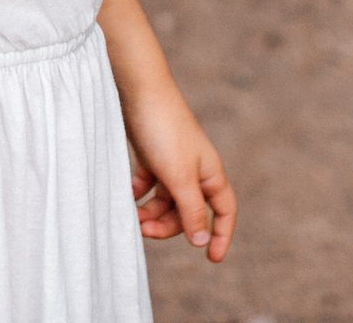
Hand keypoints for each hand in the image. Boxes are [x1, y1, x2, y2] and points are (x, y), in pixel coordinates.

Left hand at [125, 90, 234, 261]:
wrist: (138, 91)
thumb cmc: (164, 131)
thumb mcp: (180, 177)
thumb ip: (192, 211)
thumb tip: (202, 241)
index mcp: (211, 174)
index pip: (224, 211)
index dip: (221, 235)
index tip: (212, 260)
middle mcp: (195, 170)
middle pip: (188, 211)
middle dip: (168, 225)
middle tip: (144, 229)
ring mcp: (172, 162)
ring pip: (165, 201)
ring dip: (150, 212)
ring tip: (131, 215)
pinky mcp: (152, 155)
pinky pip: (148, 185)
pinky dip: (138, 193)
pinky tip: (127, 193)